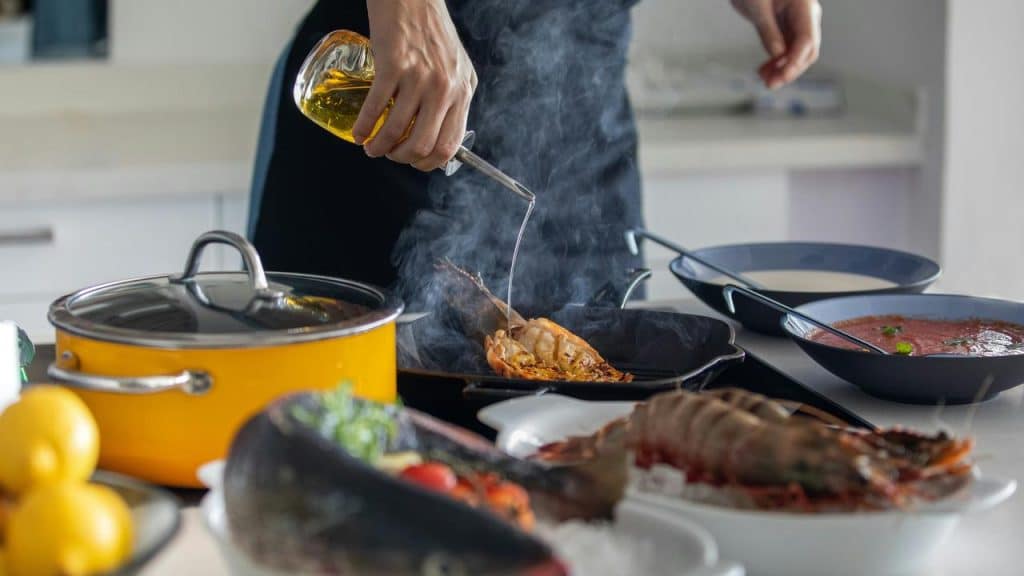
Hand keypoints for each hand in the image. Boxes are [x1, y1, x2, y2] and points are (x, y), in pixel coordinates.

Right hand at [354, 0, 477, 171]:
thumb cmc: (430, 30)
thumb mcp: (455, 68)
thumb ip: (451, 98)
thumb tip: (437, 132)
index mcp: (462, 91)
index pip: (450, 145)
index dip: (429, 163)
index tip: (415, 163)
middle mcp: (444, 87)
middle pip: (423, 145)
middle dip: (402, 159)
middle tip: (390, 155)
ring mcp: (419, 78)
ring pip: (397, 131)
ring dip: (379, 147)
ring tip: (370, 147)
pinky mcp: (394, 66)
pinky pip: (375, 108)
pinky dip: (364, 127)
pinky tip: (358, 132)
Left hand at [731, 0, 821, 88]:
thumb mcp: (757, 7)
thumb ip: (769, 31)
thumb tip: (778, 56)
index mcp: (804, 7)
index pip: (807, 40)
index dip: (795, 61)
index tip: (780, 77)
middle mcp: (806, 16)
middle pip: (807, 51)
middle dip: (790, 70)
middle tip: (770, 84)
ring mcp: (797, 23)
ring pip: (797, 54)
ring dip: (783, 69)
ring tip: (764, 79)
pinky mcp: (786, 29)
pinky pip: (787, 51)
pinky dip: (777, 63)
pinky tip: (764, 71)